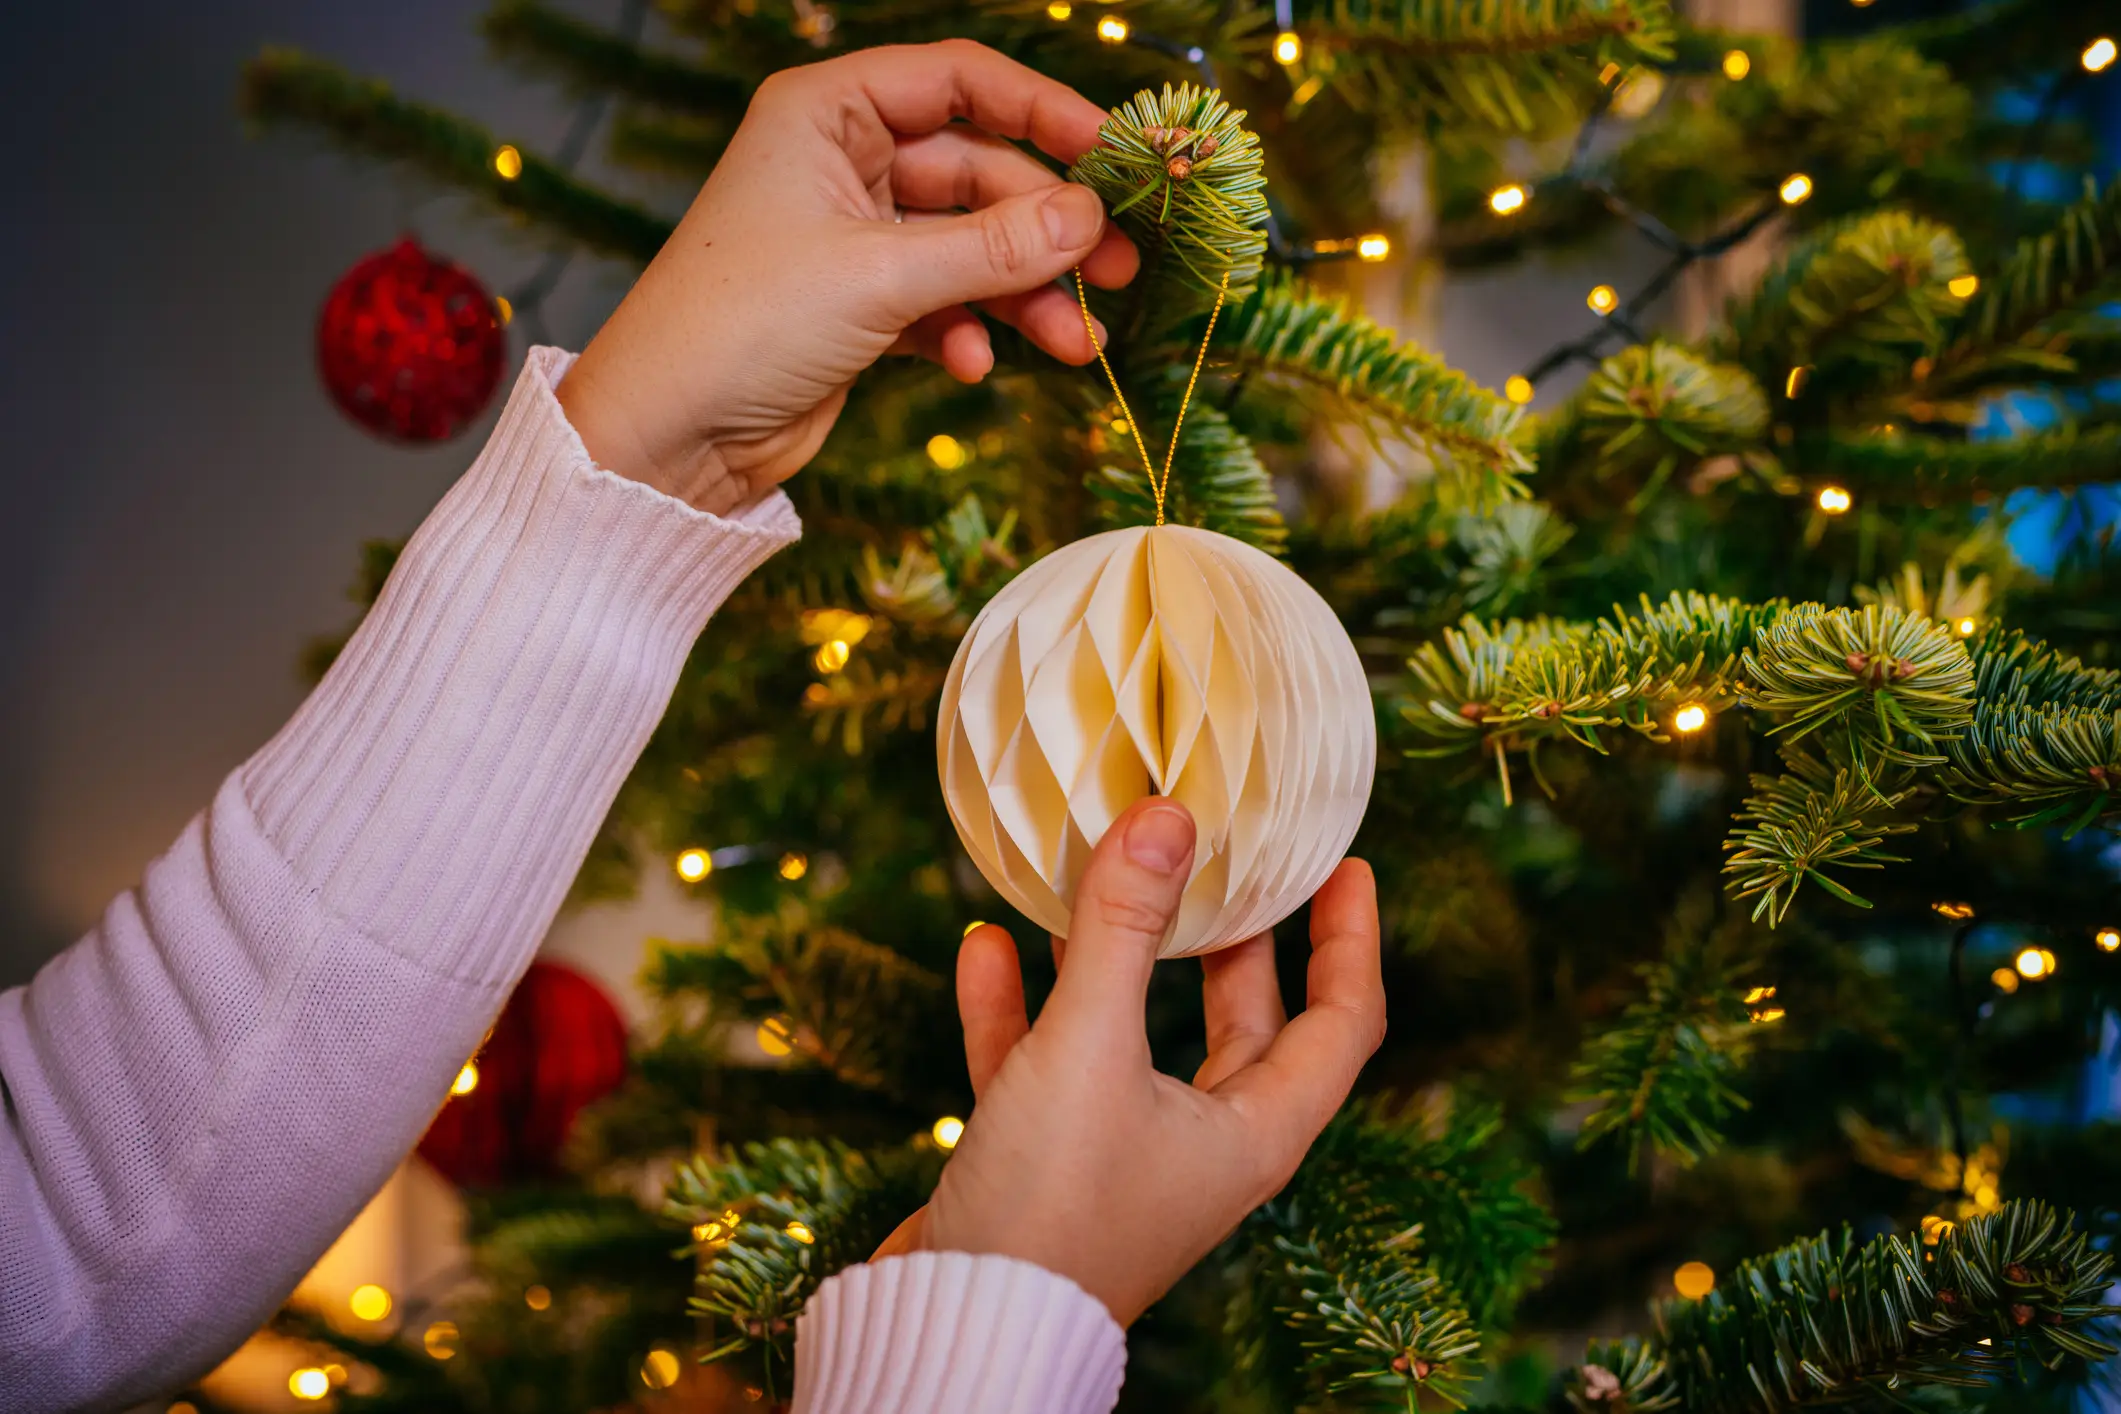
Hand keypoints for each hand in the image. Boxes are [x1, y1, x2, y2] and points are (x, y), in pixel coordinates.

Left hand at [556, 40, 1137, 515]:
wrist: (665, 438)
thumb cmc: (740, 327)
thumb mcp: (879, 276)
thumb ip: (991, 247)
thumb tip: (1089, 219)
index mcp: (826, 112)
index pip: (959, 81)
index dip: (1043, 112)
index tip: (1113, 156)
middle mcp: (839, 161)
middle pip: (977, 173)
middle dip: (1044, 228)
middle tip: (1119, 270)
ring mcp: (851, 236)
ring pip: (969, 246)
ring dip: (1022, 293)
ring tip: (1076, 342)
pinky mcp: (858, 306)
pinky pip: (943, 300)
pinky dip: (970, 331)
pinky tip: (974, 366)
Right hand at [876, 799, 1384, 1324]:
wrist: (954, 1328)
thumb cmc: (1050, 1202)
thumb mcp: (1090, 1046)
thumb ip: (1124, 929)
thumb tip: (1167, 816)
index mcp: (1253, 1131)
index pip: (1342, 1022)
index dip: (1351, 939)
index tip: (1344, 864)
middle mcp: (1201, 1145)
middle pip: (1240, 1022)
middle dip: (1230, 937)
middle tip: (1221, 856)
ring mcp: (1121, 1156)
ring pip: (1133, 1036)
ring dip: (1111, 960)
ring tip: (1095, 877)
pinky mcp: (1043, 1164)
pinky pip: (1043, 1066)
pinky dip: (1018, 1008)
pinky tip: (983, 945)